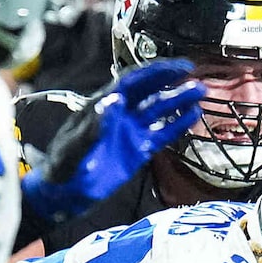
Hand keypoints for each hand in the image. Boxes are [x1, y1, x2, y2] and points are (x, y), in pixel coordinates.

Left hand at [19, 59, 201, 227]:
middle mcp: (118, 114)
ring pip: (158, 110)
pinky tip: (192, 116)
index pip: (131, 82)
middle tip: (192, 73)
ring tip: (199, 91)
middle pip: (148, 90)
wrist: (64, 195)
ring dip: (178, 99)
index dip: (153, 72)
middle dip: (169, 79)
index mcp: (101, 106)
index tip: (174, 67)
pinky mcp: (138, 149)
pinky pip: (161, 134)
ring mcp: (129, 131)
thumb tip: (114, 102)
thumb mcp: (73, 149)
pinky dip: (177, 125)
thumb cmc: (62, 170)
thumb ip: (93, 127)